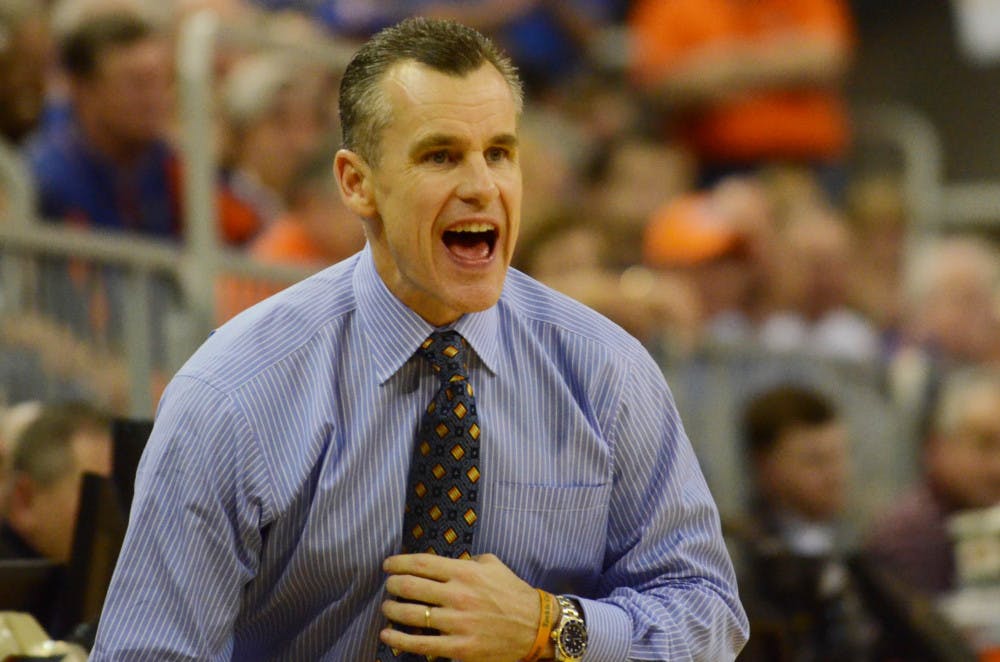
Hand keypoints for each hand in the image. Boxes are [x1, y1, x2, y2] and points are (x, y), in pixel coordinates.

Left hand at [380, 553, 547, 661]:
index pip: (421, 564)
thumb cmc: (512, 593)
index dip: (399, 563)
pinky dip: (399, 639)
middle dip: (393, 585)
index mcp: (465, 572)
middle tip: (389, 585)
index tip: (388, 565)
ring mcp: (457, 623)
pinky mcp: (459, 648)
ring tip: (387, 607)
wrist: (534, 627)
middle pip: (411, 587)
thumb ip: (467, 560)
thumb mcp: (492, 565)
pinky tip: (387, 635)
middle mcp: (458, 595)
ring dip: (392, 609)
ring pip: (411, 614)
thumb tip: (443, 564)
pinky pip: (421, 644)